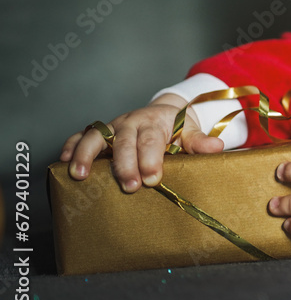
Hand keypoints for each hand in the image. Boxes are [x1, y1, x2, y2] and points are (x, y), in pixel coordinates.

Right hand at [59, 94, 223, 192]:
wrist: (165, 113)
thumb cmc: (177, 128)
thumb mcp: (191, 132)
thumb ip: (200, 142)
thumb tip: (217, 148)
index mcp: (155, 122)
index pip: (151, 140)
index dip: (151, 158)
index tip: (153, 178)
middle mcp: (130, 122)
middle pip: (123, 141)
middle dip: (125, 164)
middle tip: (129, 186)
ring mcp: (112, 127)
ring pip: (95, 137)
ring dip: (86, 155)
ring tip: (80, 176)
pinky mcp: (100, 133)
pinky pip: (80, 136)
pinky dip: (70, 146)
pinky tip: (63, 162)